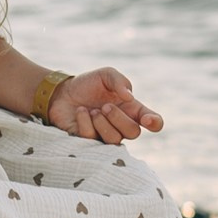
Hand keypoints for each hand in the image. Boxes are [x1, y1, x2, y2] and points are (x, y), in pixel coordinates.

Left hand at [46, 66, 161, 143]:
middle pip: (133, 132)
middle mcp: (122, 125)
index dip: (155, 123)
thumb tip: (130, 97)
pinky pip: (92, 138)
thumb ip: (120, 81)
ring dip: (103, 123)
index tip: (146, 119)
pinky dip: (85, 123)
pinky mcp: (88, 141)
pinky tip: (80, 112)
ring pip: (114, 140)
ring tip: (93, 111)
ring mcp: (106, 135)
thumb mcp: (106, 75)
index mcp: (132, 109)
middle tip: (104, 106)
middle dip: (118, 118)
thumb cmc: (88, 84)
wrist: (61, 92)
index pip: (154, 122)